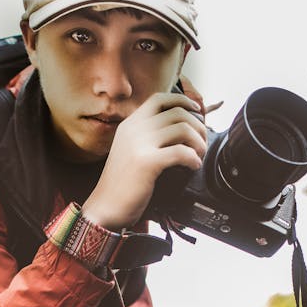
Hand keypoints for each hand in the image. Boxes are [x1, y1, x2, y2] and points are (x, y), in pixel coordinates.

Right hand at [82, 92, 206, 231]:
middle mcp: (134, 129)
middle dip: (197, 126)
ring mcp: (139, 144)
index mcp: (130, 124)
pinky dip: (193, 159)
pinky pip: (181, 152)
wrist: (105, 207)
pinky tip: (193, 167)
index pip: (159, 99)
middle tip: (201, 143)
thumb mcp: (129, 151)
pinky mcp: (147, 162)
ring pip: (182, 129)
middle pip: (177, 113)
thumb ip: (146, 137)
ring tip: (199, 156)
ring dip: (198, 142)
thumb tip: (178, 130)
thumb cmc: (121, 184)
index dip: (182, 101)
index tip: (197, 112)